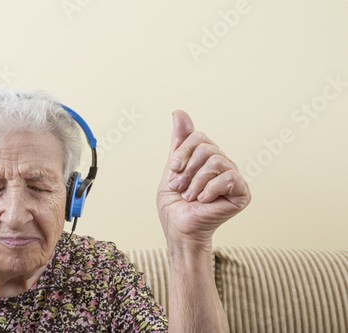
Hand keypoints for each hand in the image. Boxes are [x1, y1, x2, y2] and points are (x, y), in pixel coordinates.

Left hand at [157, 111, 250, 246]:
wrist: (180, 229)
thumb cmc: (175, 204)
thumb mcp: (173, 168)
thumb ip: (180, 141)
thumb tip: (179, 111)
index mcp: (208, 158)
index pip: (198, 137)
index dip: (183, 152)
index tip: (173, 170)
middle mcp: (223, 164)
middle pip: (206, 148)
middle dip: (187, 169)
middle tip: (179, 187)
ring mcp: (234, 178)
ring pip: (215, 161)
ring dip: (196, 182)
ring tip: (190, 197)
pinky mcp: (242, 193)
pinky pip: (228, 177)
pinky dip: (209, 189)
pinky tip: (204, 201)